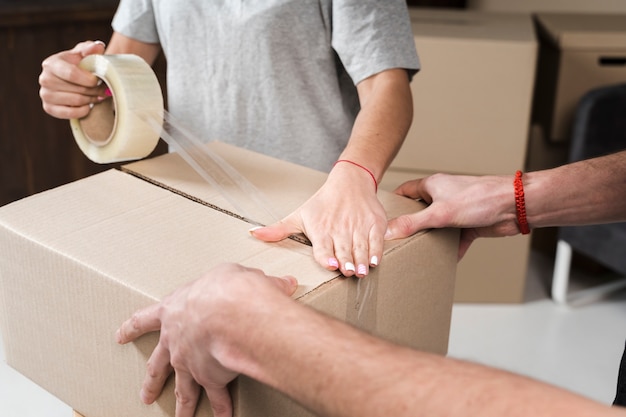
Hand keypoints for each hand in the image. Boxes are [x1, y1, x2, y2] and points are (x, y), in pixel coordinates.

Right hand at [39, 40, 108, 118]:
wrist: (73, 79)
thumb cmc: (80, 65)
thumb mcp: (85, 54)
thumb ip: (91, 49)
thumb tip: (98, 47)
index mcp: (51, 64)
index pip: (71, 74)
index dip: (89, 80)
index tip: (99, 80)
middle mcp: (44, 79)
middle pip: (77, 89)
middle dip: (94, 90)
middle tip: (104, 89)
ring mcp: (45, 95)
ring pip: (76, 101)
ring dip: (91, 100)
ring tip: (97, 95)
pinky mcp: (48, 108)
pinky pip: (71, 114)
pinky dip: (84, 111)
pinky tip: (88, 105)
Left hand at [115, 263, 297, 416]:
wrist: (230, 312)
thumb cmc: (226, 289)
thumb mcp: (234, 275)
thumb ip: (251, 282)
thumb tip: (278, 284)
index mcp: (175, 310)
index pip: (146, 319)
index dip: (133, 327)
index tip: (121, 335)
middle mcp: (177, 341)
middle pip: (158, 365)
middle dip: (152, 381)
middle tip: (145, 394)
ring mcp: (191, 363)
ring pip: (182, 388)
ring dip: (182, 404)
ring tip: (181, 416)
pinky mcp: (210, 378)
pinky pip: (216, 397)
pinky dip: (221, 408)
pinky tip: (223, 416)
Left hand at [249, 163, 385, 276]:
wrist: (350, 182)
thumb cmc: (323, 203)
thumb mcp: (299, 216)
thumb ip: (279, 229)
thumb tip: (253, 234)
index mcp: (321, 229)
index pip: (323, 247)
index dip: (327, 256)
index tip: (332, 264)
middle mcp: (339, 229)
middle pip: (343, 249)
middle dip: (346, 262)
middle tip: (349, 272)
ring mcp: (358, 226)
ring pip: (360, 247)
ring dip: (361, 260)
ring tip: (361, 272)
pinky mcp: (374, 224)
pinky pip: (376, 241)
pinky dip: (376, 251)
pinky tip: (375, 262)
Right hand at [384, 174, 519, 259]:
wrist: (513, 206)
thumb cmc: (480, 198)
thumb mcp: (439, 213)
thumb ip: (413, 223)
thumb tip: (388, 232)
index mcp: (432, 186)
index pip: (406, 191)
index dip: (394, 202)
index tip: (382, 217)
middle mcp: (443, 196)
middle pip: (420, 211)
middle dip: (411, 226)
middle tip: (397, 240)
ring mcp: (456, 211)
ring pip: (437, 227)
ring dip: (431, 239)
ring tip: (417, 252)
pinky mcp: (469, 224)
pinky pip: (455, 239)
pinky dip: (451, 250)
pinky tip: (445, 261)